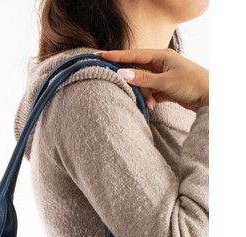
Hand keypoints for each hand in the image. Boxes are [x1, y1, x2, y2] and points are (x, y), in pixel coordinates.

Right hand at [94, 48, 208, 111]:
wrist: (210, 97)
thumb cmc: (191, 84)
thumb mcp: (165, 81)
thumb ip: (143, 79)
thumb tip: (122, 74)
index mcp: (161, 56)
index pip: (134, 55)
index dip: (117, 56)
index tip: (101, 56)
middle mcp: (161, 64)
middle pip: (137, 71)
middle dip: (132, 82)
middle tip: (122, 89)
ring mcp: (163, 76)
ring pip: (143, 84)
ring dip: (143, 95)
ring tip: (149, 104)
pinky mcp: (165, 89)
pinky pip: (150, 93)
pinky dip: (149, 100)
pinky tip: (152, 107)